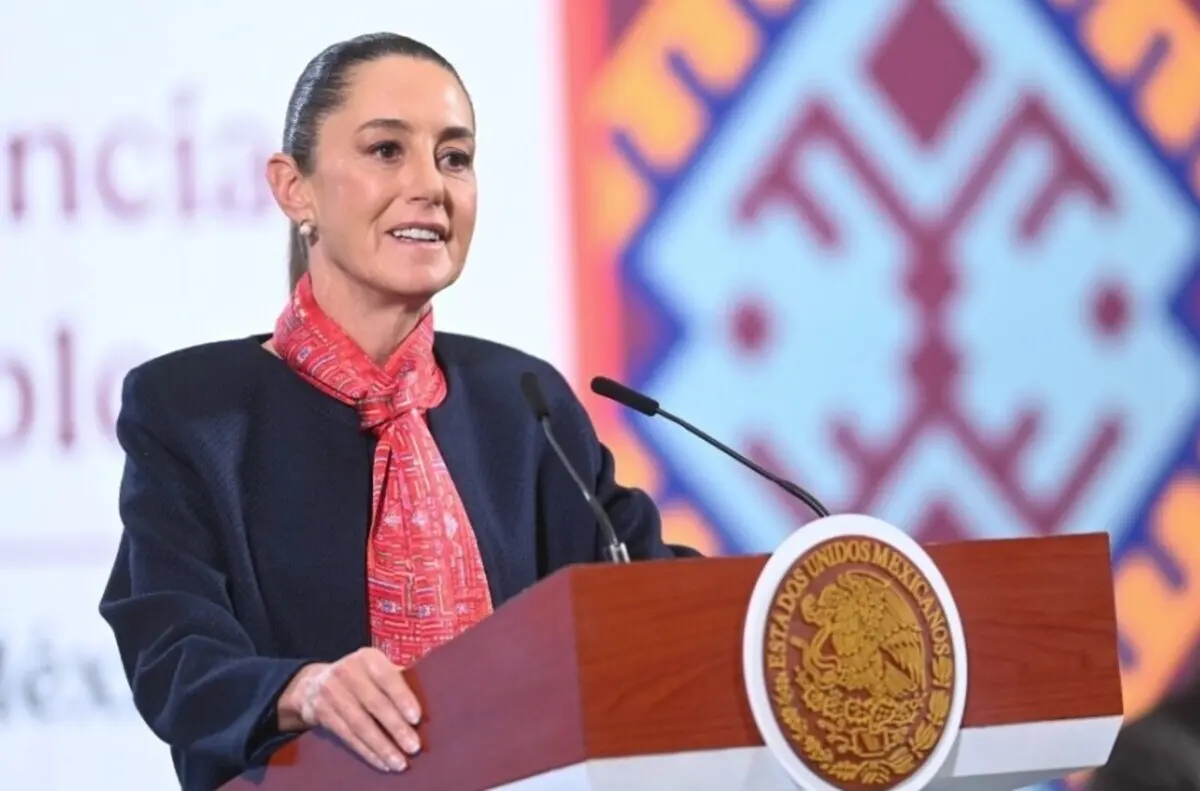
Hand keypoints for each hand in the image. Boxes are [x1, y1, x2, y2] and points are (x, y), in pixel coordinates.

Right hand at [278, 648, 421, 772]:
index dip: (402, 697)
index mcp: (368, 658)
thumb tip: (431, 697)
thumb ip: (396, 678)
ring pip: (359, 724)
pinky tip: (381, 762)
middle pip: (374, 703)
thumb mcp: (374, 668)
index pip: (387, 677)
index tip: (416, 718)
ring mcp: (331, 691)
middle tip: (413, 746)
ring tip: (399, 762)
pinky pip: (347, 736)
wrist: (312, 683)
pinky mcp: (321, 712)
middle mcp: (348, 671)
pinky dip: (366, 751)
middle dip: (395, 727)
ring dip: (381, 746)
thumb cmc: (359, 677)